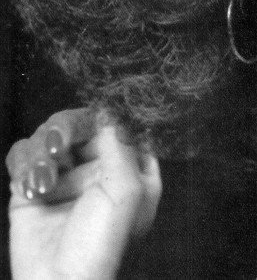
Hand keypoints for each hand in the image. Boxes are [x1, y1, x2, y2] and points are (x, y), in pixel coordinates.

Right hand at [6, 108, 161, 279]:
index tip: (96, 121)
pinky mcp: (31, 190)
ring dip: (43, 149)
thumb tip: (110, 113)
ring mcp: (65, 179)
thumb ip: (121, 146)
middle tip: (61, 144)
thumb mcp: (126, 191)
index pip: (120, 126)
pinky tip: (31, 185)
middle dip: (69, 128)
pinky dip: (24, 162)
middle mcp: (99, 171)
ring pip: (50, 136)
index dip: (107, 118)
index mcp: (131, 170)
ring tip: (44, 177)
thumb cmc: (102, 244)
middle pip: (82, 124)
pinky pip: (24, 156)